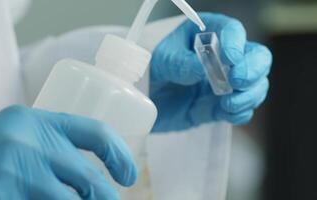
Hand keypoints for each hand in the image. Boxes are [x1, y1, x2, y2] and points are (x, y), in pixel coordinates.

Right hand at [0, 105, 135, 199]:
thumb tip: (93, 172)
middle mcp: (34, 148)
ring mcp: (19, 178)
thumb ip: (58, 141)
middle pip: (91, 181)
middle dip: (107, 197)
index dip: (121, 156)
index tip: (128, 174)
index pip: (98, 134)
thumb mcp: (27, 128)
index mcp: (42, 123)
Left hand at [150, 13, 271, 131]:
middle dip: (252, 70)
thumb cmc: (147, 67)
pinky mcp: (217, 106)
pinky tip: (227, 114)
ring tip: (228, 104)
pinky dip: (240, 113)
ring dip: (249, 95)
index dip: (236, 43)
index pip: (232, 31)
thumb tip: (205, 68)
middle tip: (238, 81)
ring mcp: (222, 82)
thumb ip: (181, 63)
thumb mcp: (160, 59)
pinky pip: (240, 109)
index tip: (230, 59)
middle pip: (255, 57)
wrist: (138, 97)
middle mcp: (220, 57)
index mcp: (206, 34)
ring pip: (254, 85)